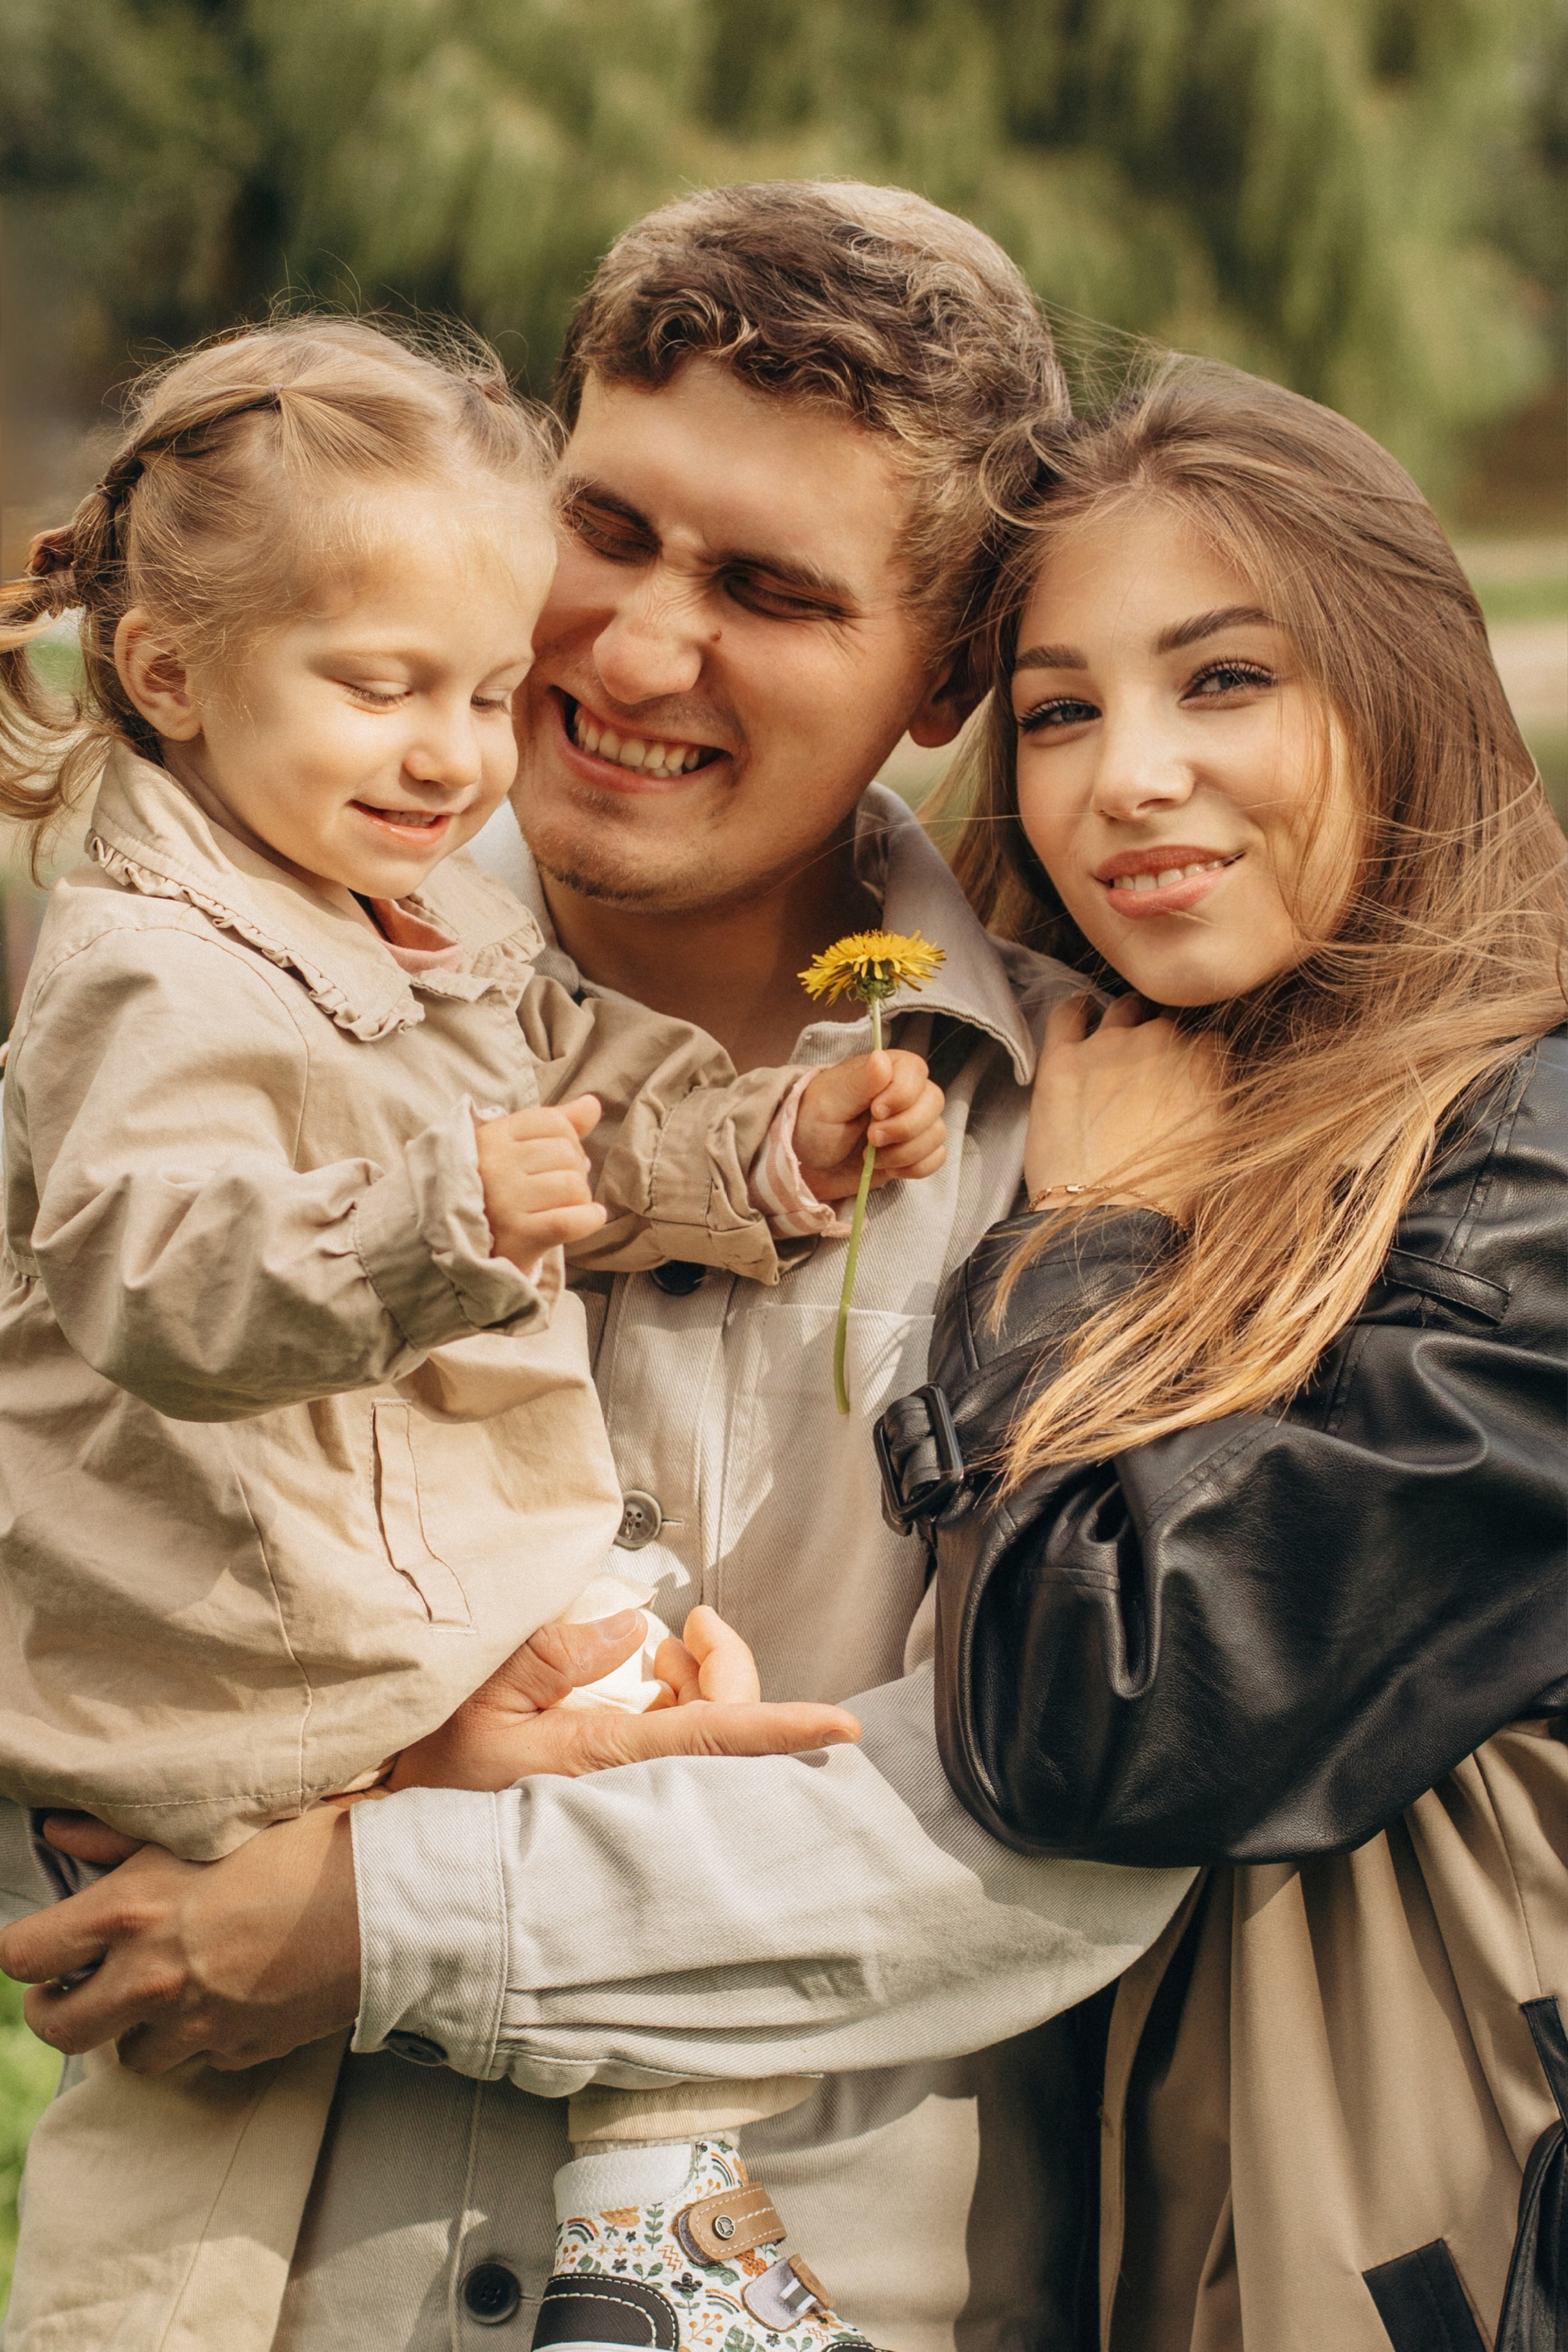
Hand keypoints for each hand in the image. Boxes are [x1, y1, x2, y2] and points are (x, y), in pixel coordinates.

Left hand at [0, 1802, 360, 2074]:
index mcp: (133, 1911)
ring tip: (162, 1988)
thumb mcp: (209, 1826)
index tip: (41, 1948)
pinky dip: (197, 2037)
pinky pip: (195, 2059)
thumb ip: (121, 1837)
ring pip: (126, 2055)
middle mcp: (151, 1978)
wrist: (392, 1902)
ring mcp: (194, 2024)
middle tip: (76, 1985)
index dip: (22, 1956)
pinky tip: (227, 1994)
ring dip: (133, 2028)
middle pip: (57, 2028)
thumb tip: (56, 1831)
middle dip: (57, 2008)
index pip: (24, 1957)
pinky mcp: (238, 2051)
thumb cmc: (306, 1843)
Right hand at [387, 1610, 857, 1792]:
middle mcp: (633, 1789)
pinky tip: (650, 1688)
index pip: (718, 1739)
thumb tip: (628, 1630)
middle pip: (725, 1728)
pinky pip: (683, 1759)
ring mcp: (631, 1801)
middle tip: (693, 1629)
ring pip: (709, 1743)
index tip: (839, 1726)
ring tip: (665, 1654)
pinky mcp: (621, 1805)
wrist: (409, 1865)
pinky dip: (683, 1714)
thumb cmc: (435, 1781)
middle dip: (725, 1668)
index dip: (783, 1728)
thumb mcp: (478, 1700)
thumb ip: (552, 1654)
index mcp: (608, 1761)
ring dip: (702, 1687)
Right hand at [475, 1094, 606, 1271]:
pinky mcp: (517, 1235)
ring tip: (563, 1207)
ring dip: (580, 1199)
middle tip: (559, 1190)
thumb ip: (555, 1123)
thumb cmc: (494, 1192)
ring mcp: (504, 1200)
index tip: (557, 1161)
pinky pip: (570, 1221)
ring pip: (572, 1185)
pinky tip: (590, 1218)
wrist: (461, 1247)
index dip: (569, 1140)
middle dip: (574, 1171)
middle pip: (567, 1154)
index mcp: (492, 1137)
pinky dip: (589, 1219)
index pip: (554, 1122)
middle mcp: (495, 1165)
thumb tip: (593, 1104)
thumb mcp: (512, 1149)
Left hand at [794, 1050, 945, 1202]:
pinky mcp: (915, 1152)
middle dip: (904, 1127)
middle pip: (934, 1102)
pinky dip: (914, 1167)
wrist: (808, 1164)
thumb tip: (881, 1059)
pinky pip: (937, 1158)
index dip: (902, 1094)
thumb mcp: (829, 1101)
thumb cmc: (813, 1123)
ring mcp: (913, 1124)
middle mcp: (906, 1093)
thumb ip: (858, 1081)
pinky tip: (887, 1168)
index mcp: (887, 1070)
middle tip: (870, 1139)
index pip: (916, 1071)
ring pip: (937, 1133)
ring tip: (871, 1157)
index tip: (875, 1111)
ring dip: (905, 1152)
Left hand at [1025, 993, 1221, 1217]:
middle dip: (1160, 1043)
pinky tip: (1079, 1015)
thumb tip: (1211, 1080)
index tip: (1184, 1076)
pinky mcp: (1063, 1057)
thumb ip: (1216, 1098)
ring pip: (1123, 1009)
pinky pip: (1068, 1014)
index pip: (1207, 1041)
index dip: (1194, 1059)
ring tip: (1117, 1041)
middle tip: (1149, 1073)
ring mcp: (1109, 1045)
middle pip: (1165, 1025)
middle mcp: (1160, 1042)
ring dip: (1125, 1019)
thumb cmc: (1165, 1191)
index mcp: (1203, 1064)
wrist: (1107, 1214)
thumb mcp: (1218, 1143)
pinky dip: (1075, 1010)